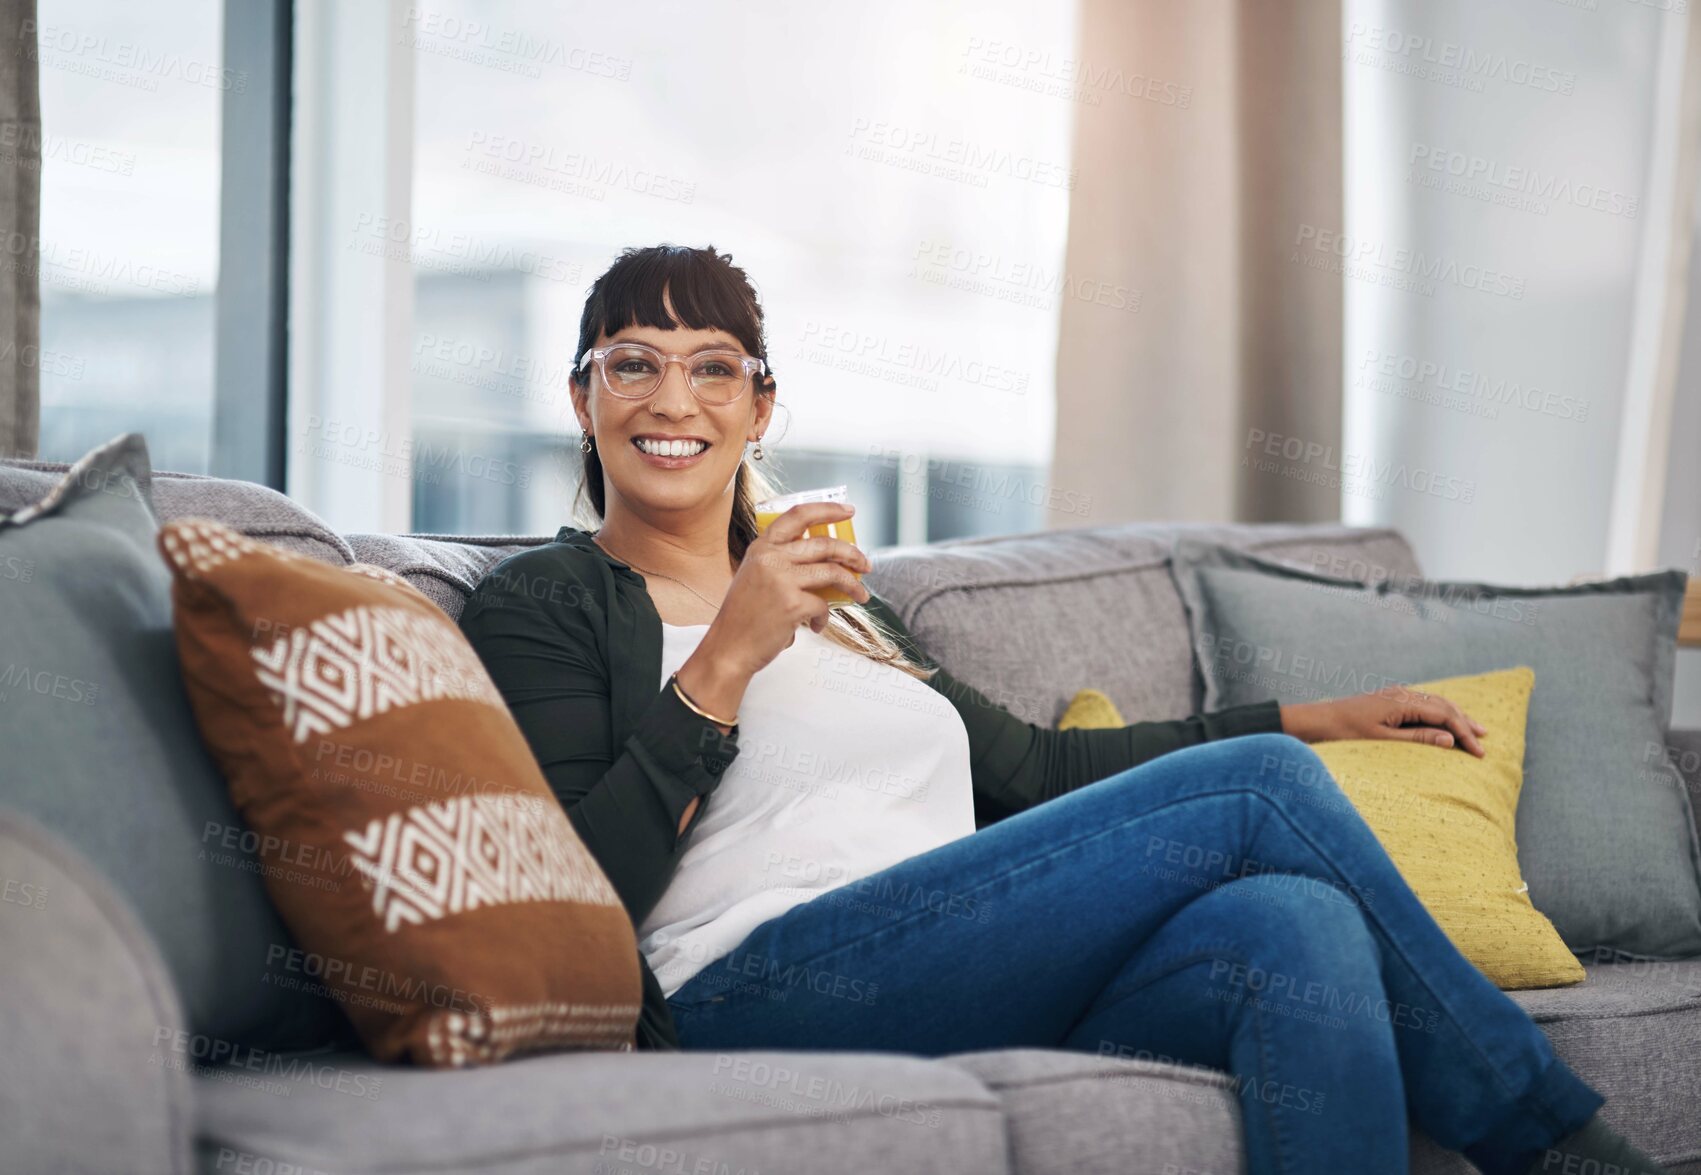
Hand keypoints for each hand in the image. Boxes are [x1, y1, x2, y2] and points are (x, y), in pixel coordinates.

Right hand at [677, 502, 870, 719]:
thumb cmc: (744, 616)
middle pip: (824, 544)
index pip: (798, 515)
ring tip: (861, 595)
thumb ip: (782, 562)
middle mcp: (771, 558)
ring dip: (852, 585)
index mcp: (762, 547)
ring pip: (832, 572)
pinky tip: (815, 625)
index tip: (848, 511)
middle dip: (852, 553)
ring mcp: (781, 580)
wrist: (728, 648)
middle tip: (864, 564)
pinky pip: (823, 605)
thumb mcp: (756, 576)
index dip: (827, 509)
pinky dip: (824, 617)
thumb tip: (827, 561)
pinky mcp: (792, 604)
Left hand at [1279, 685, 1486, 756]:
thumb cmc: (1345, 733)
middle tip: (1485, 740)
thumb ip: (1417, 739)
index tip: (1479, 752)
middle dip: (1465, 722)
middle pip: (1444, 705)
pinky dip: (1439, 714)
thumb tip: (1449, 739)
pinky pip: (1422, 704)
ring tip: (1474, 730)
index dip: (1464, 733)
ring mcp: (1395, 695)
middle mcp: (1402, 693)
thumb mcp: (1382, 741)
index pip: (1444, 715)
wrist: (1316, 721)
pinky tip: (1444, 723)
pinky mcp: (1389, 700)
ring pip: (1434, 703)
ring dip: (1455, 716)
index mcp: (1402, 701)